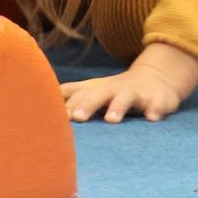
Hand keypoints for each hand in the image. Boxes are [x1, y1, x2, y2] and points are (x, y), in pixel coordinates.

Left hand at [59, 43, 197, 122]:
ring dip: (118, 107)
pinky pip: (158, 103)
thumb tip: (39, 98)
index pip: (80, 94)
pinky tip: (152, 118)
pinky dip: (155, 109)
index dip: (68, 104)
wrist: (156, 77)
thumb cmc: (116, 89)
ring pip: (127, 98)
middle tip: (76, 117)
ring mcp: (137, 93)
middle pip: (99, 94)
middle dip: (88, 104)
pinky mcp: (158, 99)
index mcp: (98, 89)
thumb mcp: (93, 89)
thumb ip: (70, 93)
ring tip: (112, 120)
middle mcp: (115, 89)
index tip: (55, 117)